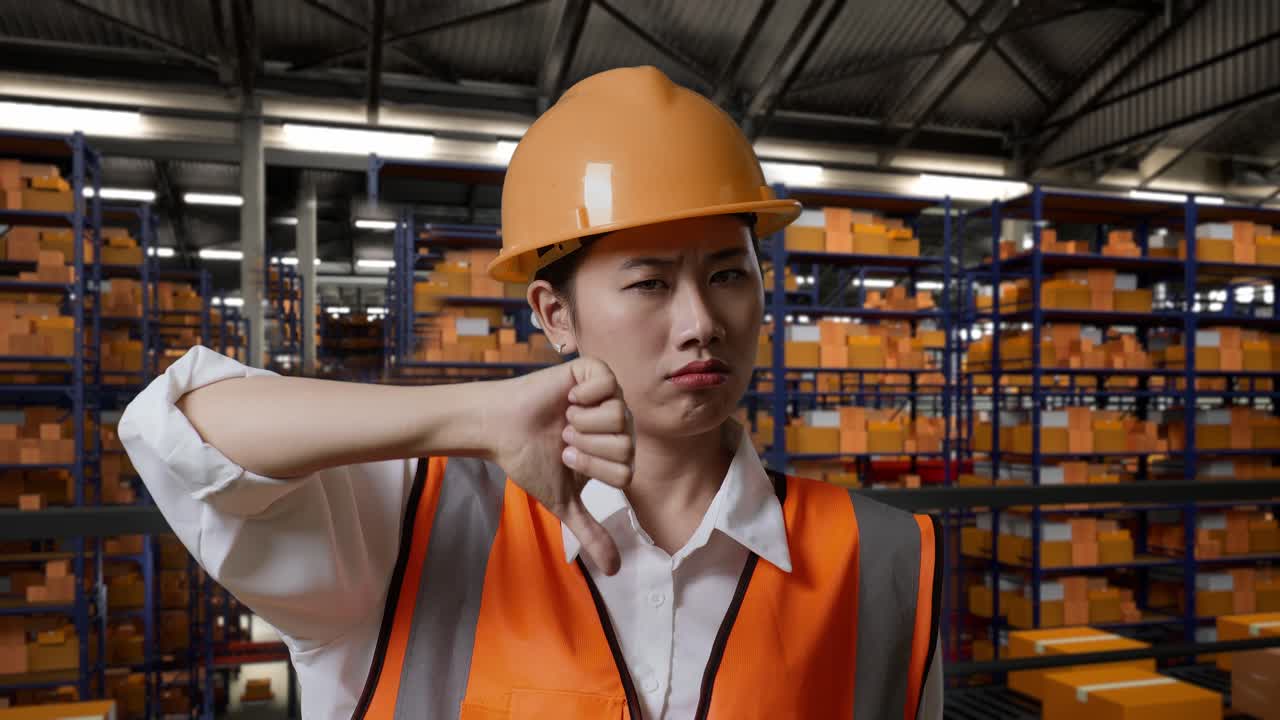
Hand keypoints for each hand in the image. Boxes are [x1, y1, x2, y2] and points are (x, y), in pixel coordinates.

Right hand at [486, 356, 635, 574]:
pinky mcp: (593, 372)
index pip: (626, 471)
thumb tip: (614, 571)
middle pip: (626, 445)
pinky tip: (568, 398)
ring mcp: (607, 396)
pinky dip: (584, 395)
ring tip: (564, 419)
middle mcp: (617, 423)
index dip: (593, 468)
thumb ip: (590, 531)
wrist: (501, 429)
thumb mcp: (563, 500)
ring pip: (619, 416)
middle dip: (587, 447)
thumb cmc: (530, 460)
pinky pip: (608, 384)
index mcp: (615, 451)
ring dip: (583, 423)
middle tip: (564, 438)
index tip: (566, 457)